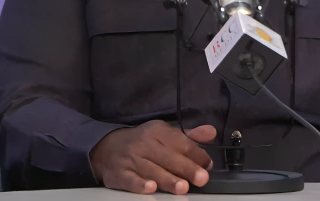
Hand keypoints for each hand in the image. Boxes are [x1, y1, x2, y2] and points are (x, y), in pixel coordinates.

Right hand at [91, 121, 215, 194]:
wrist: (107, 148)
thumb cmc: (143, 143)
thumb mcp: (164, 134)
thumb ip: (189, 136)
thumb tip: (211, 133)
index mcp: (157, 131)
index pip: (181, 143)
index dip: (196, 155)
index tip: (208, 165)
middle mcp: (144, 144)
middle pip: (168, 157)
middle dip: (186, 168)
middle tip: (201, 178)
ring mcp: (130, 159)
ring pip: (152, 171)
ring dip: (167, 179)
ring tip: (182, 187)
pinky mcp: (119, 174)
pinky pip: (130, 180)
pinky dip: (139, 184)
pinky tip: (150, 188)